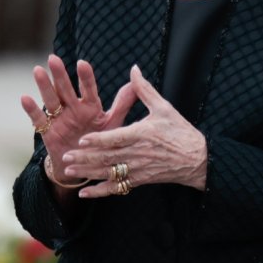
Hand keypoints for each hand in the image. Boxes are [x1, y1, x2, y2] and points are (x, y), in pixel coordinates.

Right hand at [20, 55, 136, 187]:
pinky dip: (32, 109)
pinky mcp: (48, 131)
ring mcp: (59, 119)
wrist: (84, 165)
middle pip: (66, 89)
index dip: (85, 77)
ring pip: (51, 99)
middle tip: (53, 58)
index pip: (88, 88)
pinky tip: (25, 98)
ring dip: (44, 86)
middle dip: (60, 74)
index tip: (82, 63)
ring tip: (37, 70)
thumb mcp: (113, 123)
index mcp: (90, 105)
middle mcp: (73, 108)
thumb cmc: (101, 141)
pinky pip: (38, 119)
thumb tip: (135, 84)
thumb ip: (122, 104)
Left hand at [62, 65, 207, 197]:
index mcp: (143, 134)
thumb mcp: (164, 107)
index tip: (82, 139)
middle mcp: (138, 153)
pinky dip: (99, 192)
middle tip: (65, 157)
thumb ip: (144, 90)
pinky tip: (85, 193)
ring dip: (87, 173)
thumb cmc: (180, 131)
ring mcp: (138, 169)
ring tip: (69, 171)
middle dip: (85, 158)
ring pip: (108, 173)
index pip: (117, 138)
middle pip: (107, 157)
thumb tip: (134, 69)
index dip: (99, 140)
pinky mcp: (139, 180)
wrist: (197, 159)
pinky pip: (116, 188)